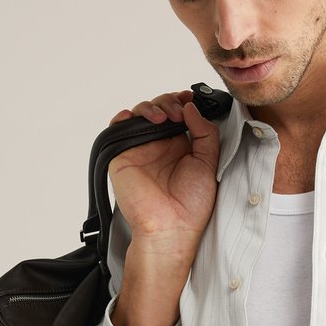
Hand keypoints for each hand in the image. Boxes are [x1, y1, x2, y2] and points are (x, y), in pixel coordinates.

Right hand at [107, 89, 220, 262]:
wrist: (172, 227)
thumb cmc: (191, 205)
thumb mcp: (209, 163)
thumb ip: (205, 133)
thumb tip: (191, 107)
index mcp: (179, 146)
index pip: (177, 113)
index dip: (182, 101)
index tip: (190, 98)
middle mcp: (159, 145)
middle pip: (159, 108)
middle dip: (168, 102)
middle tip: (178, 112)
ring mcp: (140, 149)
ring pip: (139, 114)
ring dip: (151, 107)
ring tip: (164, 117)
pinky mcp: (122, 156)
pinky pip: (116, 129)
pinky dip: (122, 117)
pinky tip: (133, 117)